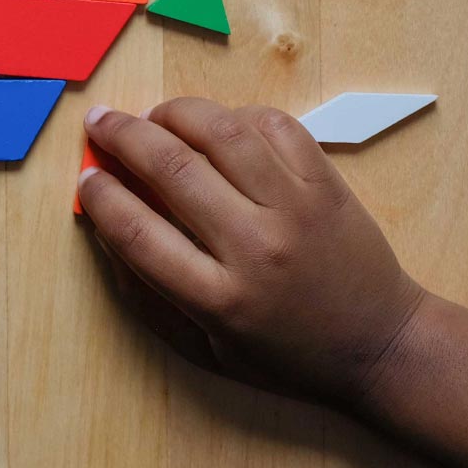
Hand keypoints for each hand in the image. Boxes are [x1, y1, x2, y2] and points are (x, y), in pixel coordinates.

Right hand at [78, 98, 425, 405]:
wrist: (382, 346)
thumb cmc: (284, 355)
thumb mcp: (204, 348)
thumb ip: (148, 294)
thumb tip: (106, 228)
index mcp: (219, 299)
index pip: (137, 232)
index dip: (99, 197)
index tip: (86, 178)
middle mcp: (255, 246)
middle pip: (172, 168)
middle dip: (122, 136)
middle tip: (100, 121)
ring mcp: (295, 207)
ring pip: (221, 132)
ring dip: (175, 112)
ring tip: (153, 116)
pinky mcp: (325, 181)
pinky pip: (273, 125)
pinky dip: (234, 115)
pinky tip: (216, 126)